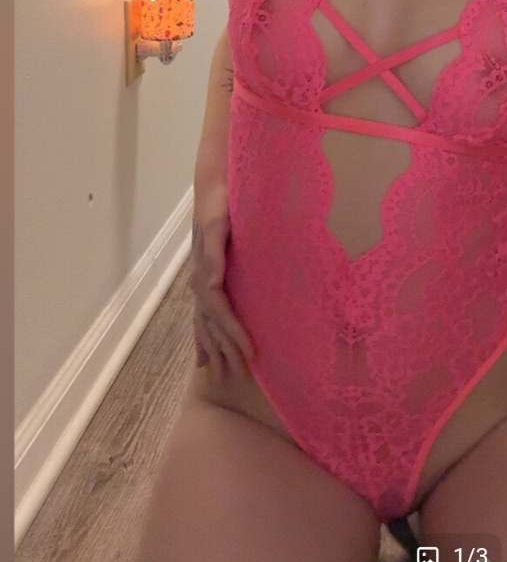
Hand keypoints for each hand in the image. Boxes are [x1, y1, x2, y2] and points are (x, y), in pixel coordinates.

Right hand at [189, 185, 255, 382]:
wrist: (213, 186)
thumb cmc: (220, 202)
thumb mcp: (219, 222)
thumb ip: (214, 252)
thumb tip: (210, 283)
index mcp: (205, 271)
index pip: (219, 312)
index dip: (233, 333)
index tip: (251, 353)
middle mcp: (200, 281)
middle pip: (212, 324)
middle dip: (226, 349)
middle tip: (244, 374)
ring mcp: (200, 280)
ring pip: (205, 324)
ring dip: (213, 349)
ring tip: (221, 374)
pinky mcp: (205, 277)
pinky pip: (202, 315)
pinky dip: (202, 338)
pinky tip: (202, 357)